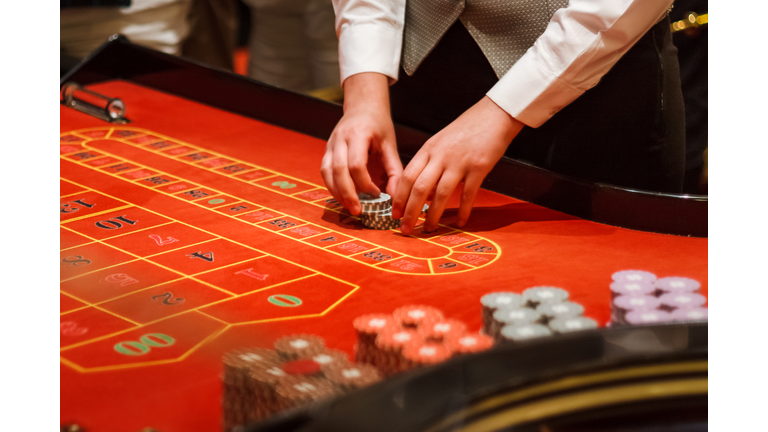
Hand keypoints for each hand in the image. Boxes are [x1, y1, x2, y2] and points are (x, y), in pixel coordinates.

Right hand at [320, 73, 402, 214]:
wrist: (362, 106)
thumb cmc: (379, 125)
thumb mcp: (390, 144)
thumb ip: (395, 170)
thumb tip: (396, 196)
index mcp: (358, 134)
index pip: (356, 164)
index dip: (365, 183)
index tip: (377, 194)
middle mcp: (340, 138)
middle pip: (338, 170)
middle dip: (347, 193)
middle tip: (358, 210)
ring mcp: (331, 143)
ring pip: (327, 172)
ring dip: (336, 192)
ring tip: (349, 207)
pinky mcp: (326, 150)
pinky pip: (324, 171)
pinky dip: (331, 186)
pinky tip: (342, 196)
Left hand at [391, 96, 524, 233]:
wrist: (494, 114)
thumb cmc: (467, 129)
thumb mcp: (440, 142)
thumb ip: (429, 164)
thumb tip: (422, 193)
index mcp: (428, 149)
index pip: (407, 177)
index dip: (399, 198)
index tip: (395, 214)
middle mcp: (440, 156)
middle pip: (419, 188)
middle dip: (410, 212)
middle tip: (406, 229)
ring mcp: (459, 162)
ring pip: (440, 194)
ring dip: (433, 215)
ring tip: (429, 229)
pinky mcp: (479, 167)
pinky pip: (467, 194)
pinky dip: (462, 210)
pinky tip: (459, 222)